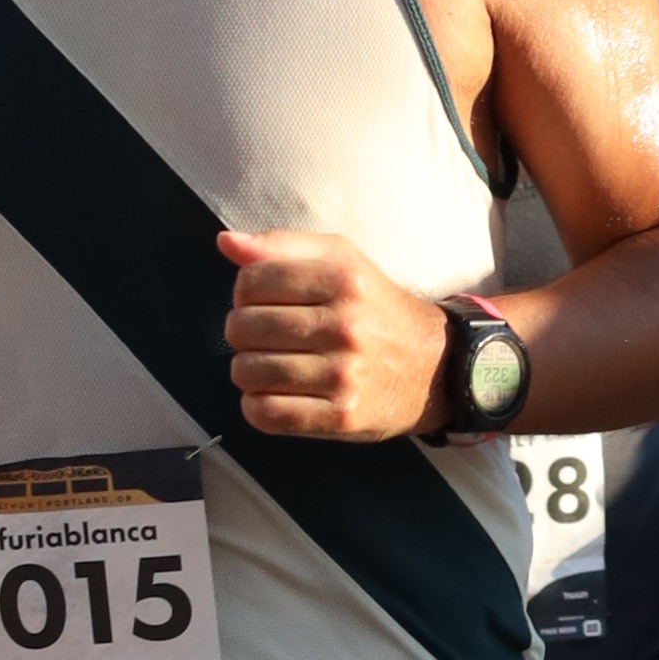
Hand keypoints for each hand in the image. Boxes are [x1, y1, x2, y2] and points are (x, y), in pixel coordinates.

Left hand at [220, 227, 446, 443]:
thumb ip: (282, 246)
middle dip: (243, 332)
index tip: (263, 301)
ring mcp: (344, 375)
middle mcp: (344, 326)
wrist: (432, 365)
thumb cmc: (375, 308)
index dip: (244, 291)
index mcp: (343, 280)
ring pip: (247, 373)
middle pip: (243, 328)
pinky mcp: (341, 417)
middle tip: (267, 336)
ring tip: (270, 365)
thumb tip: (226, 242)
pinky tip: (275, 394)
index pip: (251, 281)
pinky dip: (257, 407)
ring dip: (248, 370)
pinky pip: (265, 414)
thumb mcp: (341, 260)